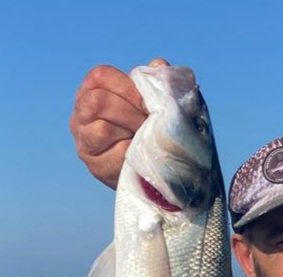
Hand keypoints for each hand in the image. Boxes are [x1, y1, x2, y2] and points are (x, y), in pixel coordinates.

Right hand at [69, 58, 167, 187]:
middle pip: (98, 101)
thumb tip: (159, 65)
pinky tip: (139, 154)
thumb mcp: (154, 101)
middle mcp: (81, 112)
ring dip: (131, 133)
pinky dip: (132, 152)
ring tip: (145, 137)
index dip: (128, 87)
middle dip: (130, 112)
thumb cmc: (151, 126)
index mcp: (92, 88)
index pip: (100, 76)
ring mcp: (83, 140)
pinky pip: (113, 153)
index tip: (147, 102)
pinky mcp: (94, 165)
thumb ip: (155, 83)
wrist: (153, 165)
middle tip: (148, 123)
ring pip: (102, 128)